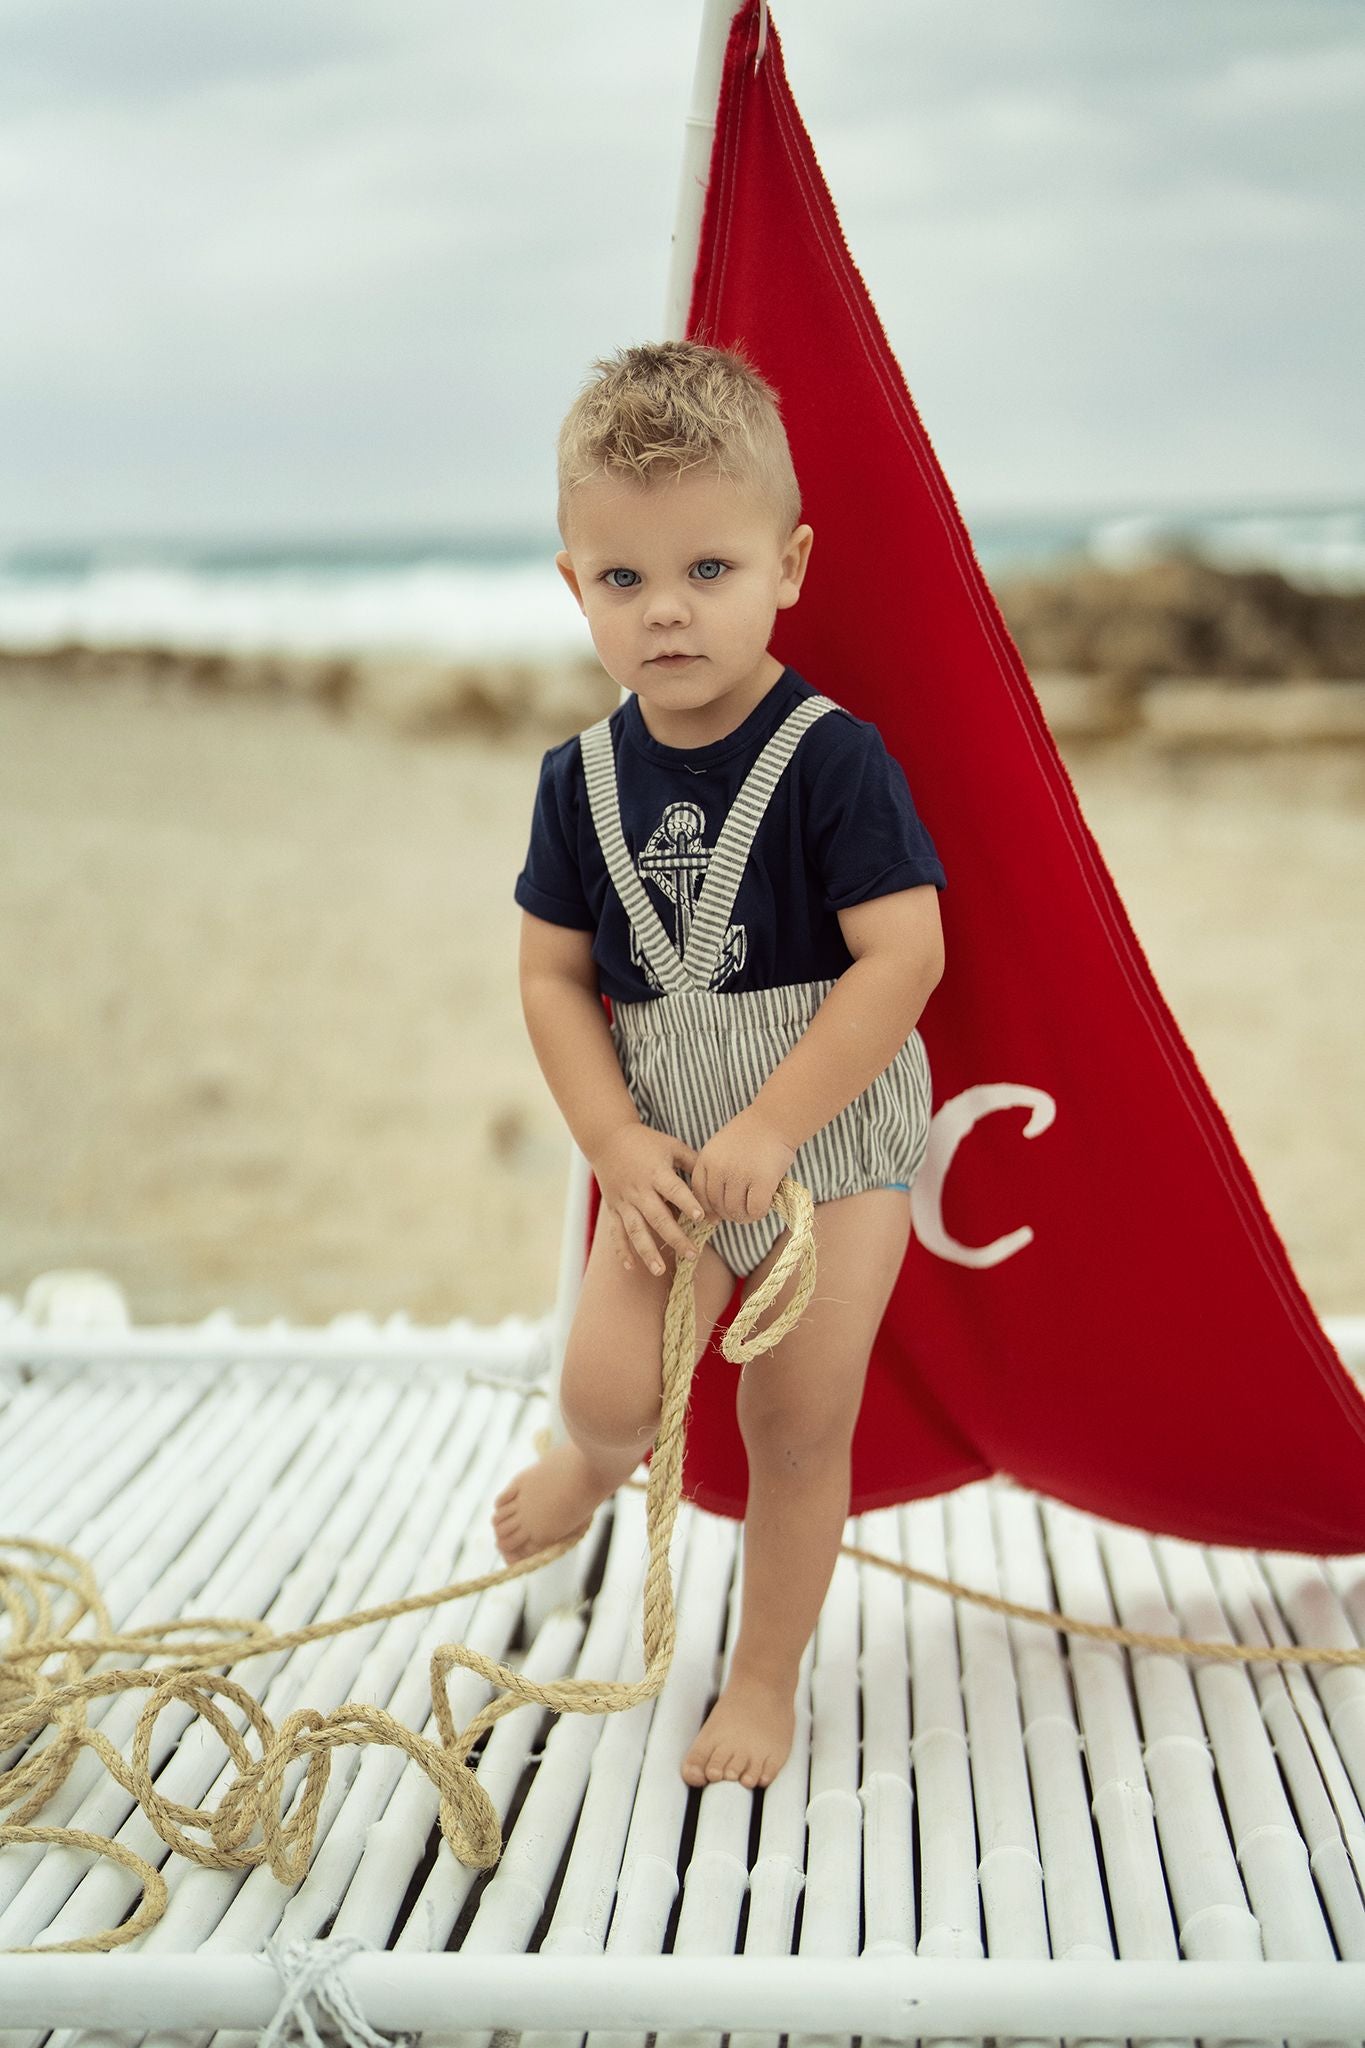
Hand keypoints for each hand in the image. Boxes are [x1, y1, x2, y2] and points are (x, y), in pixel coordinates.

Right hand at [592, 1122, 707, 1277]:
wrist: (607, 1137)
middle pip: (658, 1217)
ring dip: (647, 1251)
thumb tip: (716, 1180)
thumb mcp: (671, 1145)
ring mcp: (624, 1201)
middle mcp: (639, 1190)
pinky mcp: (614, 1208)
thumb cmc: (646, 1141)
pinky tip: (630, 1267)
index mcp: (656, 1173)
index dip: (688, 1203)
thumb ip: (692, 1162)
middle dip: (675, 1238)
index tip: (702, 1218)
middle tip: (692, 1255)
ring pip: (636, 1230)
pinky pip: (616, 1232)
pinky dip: (621, 1250)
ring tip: (659, 1270)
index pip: (674, 1190)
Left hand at [690, 1107, 796, 1227]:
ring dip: (744, 1216)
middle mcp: (719, 1168)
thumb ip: (714, 1172)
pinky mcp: (762, 1180)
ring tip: (751, 1211)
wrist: (775, 1119)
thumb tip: (713, 1213)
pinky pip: (755, 1209)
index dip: (707, 1209)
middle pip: (717, 1205)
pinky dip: (758, 1213)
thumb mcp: (720, 1148)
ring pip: (735, 1211)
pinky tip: (763, 1206)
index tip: (716, 1216)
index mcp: (706, 1159)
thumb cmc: (750, 1135)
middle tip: (740, 1212)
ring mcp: (740, 1175)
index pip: (699, 1194)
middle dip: (728, 1214)